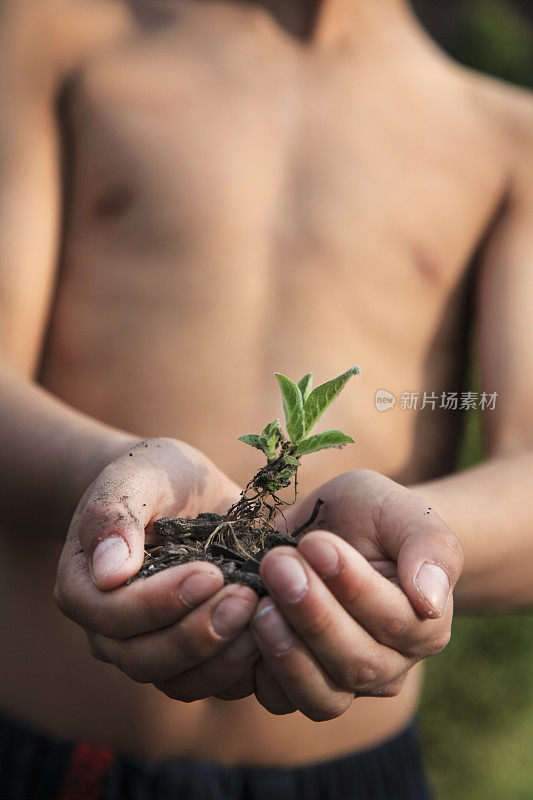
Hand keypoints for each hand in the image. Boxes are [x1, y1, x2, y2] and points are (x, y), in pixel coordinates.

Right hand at [55, 438, 259, 701]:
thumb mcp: (134, 475)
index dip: (161, 602)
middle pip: (144, 659)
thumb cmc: (153, 476)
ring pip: (178, 681)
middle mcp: (109, 631)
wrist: (182, 489)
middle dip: (198, 634)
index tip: (210, 572)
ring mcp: (149, 648)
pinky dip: (241, 667)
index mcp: (84, 587)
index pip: (113, 615)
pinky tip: (273, 634)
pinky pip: (209, 681)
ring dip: (222, 659)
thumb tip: (108, 573)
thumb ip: (114, 515)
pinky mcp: (190, 657)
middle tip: (246, 599)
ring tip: (264, 618)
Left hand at [250, 470, 462, 719]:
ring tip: (260, 603)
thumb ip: (429, 548)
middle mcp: (389, 665)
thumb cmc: (375, 515)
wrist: (334, 525)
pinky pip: (278, 698)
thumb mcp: (403, 511)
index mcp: (425, 624)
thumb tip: (431, 602)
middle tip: (277, 564)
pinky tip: (243, 622)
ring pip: (321, 695)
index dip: (355, 587)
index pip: (396, 622)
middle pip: (356, 664)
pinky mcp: (295, 685)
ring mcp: (343, 682)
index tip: (318, 544)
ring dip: (286, 651)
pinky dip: (257, 668)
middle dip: (313, 615)